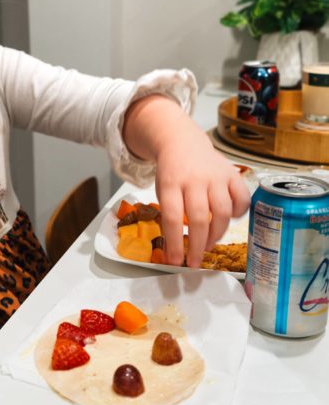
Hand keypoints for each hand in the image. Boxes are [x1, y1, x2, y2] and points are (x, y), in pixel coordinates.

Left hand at [123, 95, 249, 266]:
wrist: (182, 142)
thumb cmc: (172, 173)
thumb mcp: (162, 191)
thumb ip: (170, 216)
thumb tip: (174, 253)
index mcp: (171, 183)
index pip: (173, 218)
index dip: (174, 243)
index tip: (175, 261)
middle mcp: (195, 179)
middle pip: (199, 218)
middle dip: (197, 245)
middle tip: (194, 261)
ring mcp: (216, 176)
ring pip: (222, 212)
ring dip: (216, 235)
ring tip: (207, 245)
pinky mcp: (232, 173)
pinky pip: (242, 198)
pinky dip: (238, 214)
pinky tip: (227, 220)